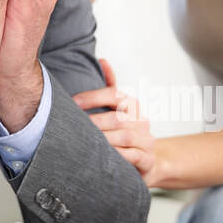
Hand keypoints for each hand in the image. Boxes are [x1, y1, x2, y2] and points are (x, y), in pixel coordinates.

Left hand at [72, 57, 158, 181]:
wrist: (147, 161)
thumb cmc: (125, 134)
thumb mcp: (118, 110)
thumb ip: (109, 88)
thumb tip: (103, 60)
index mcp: (132, 105)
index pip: (115, 94)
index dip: (93, 97)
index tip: (73, 103)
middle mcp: (141, 120)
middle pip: (117, 117)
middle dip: (94, 122)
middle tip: (74, 127)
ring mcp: (147, 140)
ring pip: (124, 136)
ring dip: (103, 139)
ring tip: (86, 142)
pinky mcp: (148, 159)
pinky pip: (133, 156)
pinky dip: (118, 155)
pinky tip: (104, 156)